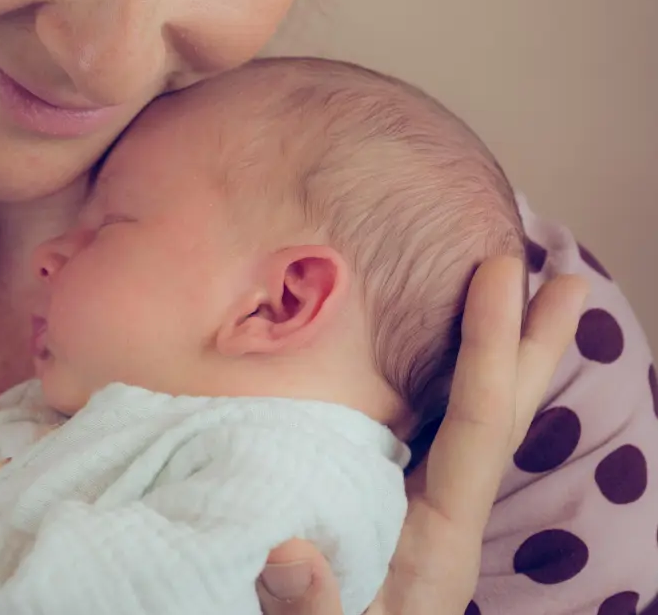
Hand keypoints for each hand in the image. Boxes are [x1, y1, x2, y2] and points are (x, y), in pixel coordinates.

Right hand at [254, 256, 587, 614]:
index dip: (490, 345)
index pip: (477, 424)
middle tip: (565, 278)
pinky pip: (429, 440)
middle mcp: (443, 522)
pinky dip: (444, 393)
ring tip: (514, 300)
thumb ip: (312, 607)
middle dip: (532, 346)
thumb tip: (288, 550)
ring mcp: (422, 521)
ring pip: (470, 425)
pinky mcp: (393, 522)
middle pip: (501, 417)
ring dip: (495, 362)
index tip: (498, 273)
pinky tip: (430, 370)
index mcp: (439, 539)